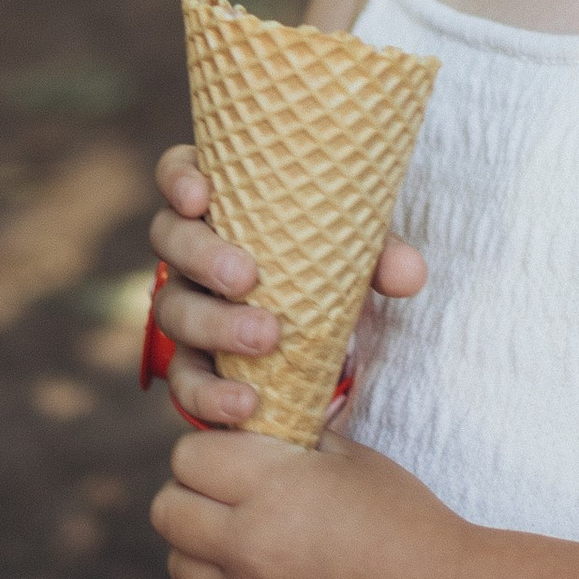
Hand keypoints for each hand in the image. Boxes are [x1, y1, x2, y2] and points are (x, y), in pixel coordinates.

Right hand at [147, 146, 426, 428]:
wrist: (319, 333)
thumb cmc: (325, 264)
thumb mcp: (353, 251)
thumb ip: (381, 254)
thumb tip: (409, 274)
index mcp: (221, 204)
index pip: (178, 173)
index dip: (180, 179)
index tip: (201, 197)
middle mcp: (191, 252)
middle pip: (169, 239)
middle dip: (203, 256)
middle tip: (246, 278)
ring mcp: (186, 307)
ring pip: (173, 310)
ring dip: (215, 326)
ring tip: (265, 340)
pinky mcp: (194, 364)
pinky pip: (185, 381)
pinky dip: (211, 395)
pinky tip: (245, 405)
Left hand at [153, 429, 463, 578]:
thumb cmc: (407, 521)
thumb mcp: (353, 459)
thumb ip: (293, 440)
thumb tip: (249, 422)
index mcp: (274, 489)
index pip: (188, 456)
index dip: (209, 450)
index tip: (233, 457)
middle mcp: (249, 548)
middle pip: (168, 510)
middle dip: (193, 495)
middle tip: (229, 497)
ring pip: (178, 565)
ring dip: (202, 549)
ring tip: (246, 543)